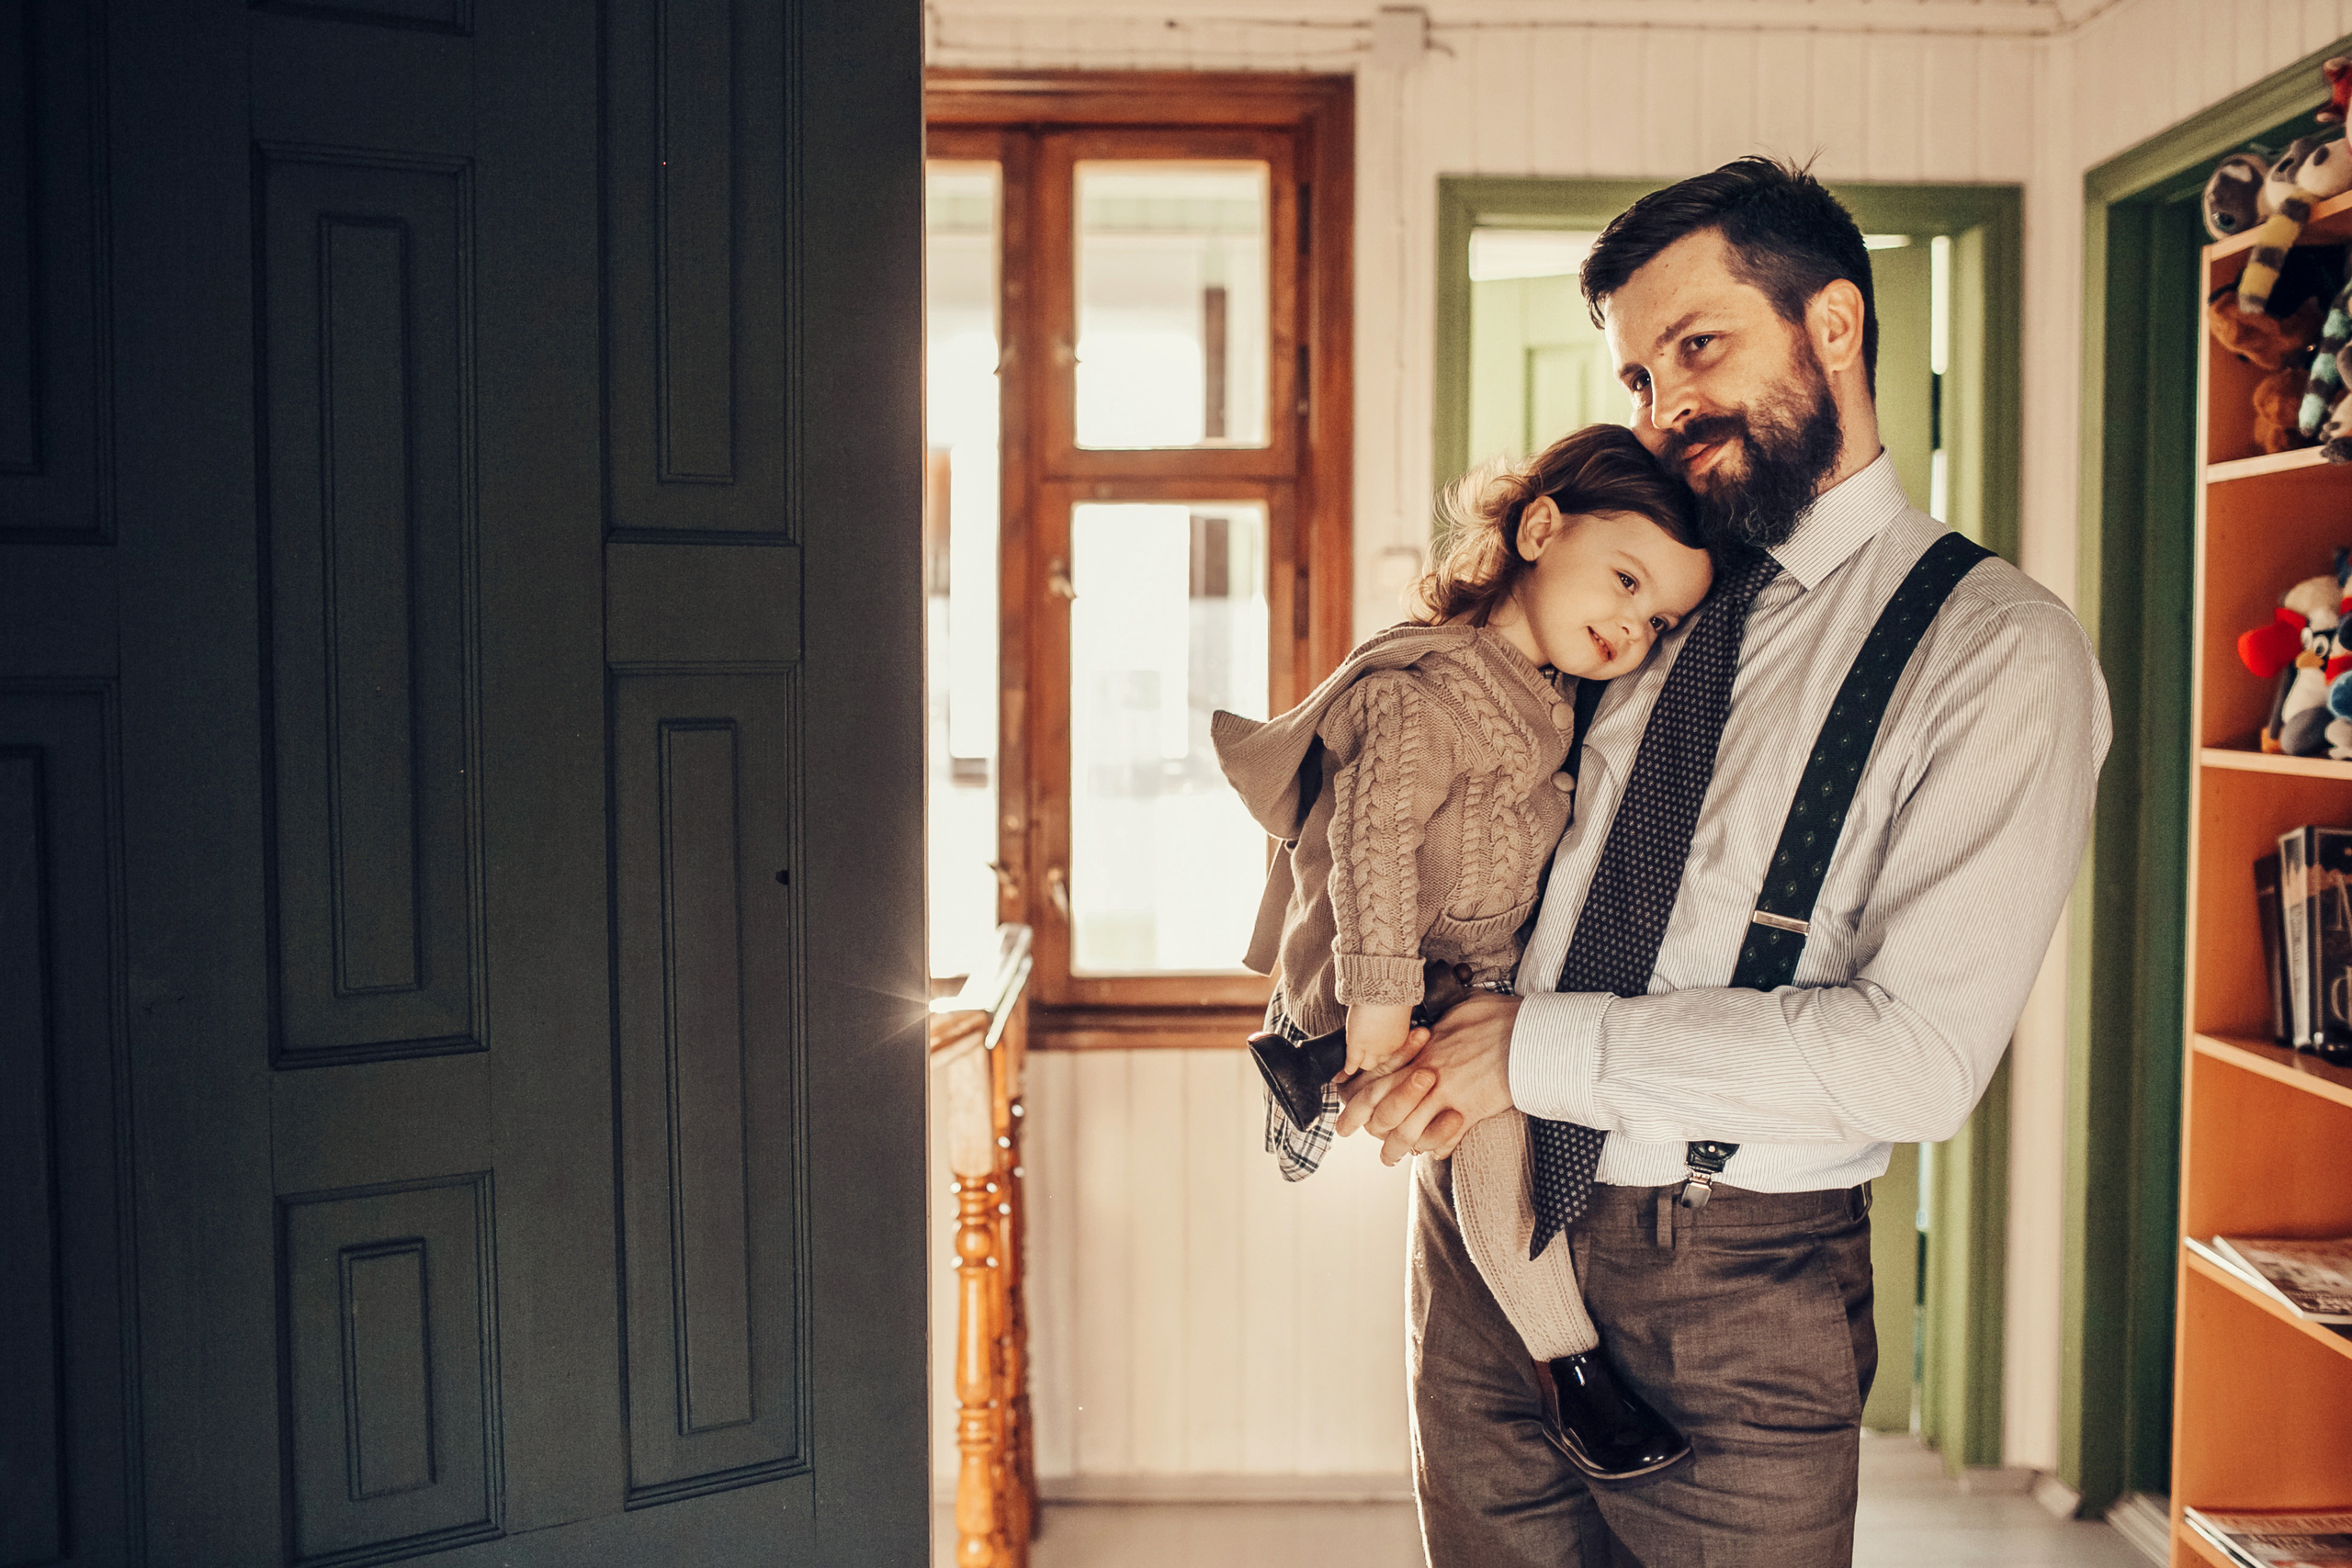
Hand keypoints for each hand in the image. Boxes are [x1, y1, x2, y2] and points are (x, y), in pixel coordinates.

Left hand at [1340, 991, 1519, 1164]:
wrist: (1529, 1032)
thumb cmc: (1499, 1016)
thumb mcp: (1461, 1009)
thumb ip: (1442, 1022)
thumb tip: (1437, 1023)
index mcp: (1422, 1052)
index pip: (1378, 1076)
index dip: (1355, 1093)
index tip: (1344, 1101)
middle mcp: (1428, 1075)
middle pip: (1384, 1107)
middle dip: (1363, 1124)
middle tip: (1349, 1133)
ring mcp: (1447, 1094)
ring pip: (1409, 1129)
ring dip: (1397, 1146)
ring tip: (1389, 1157)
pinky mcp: (1470, 1110)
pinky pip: (1445, 1137)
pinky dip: (1437, 1147)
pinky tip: (1433, 1153)